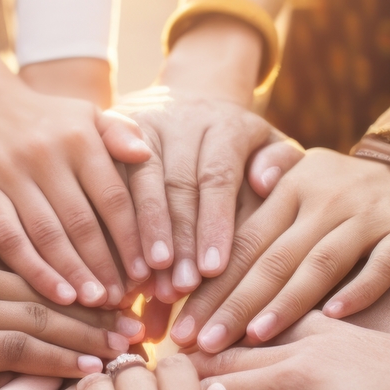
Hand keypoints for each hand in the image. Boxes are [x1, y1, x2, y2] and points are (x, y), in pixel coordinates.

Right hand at [0, 25, 150, 307]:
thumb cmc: (51, 120)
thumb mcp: (89, 114)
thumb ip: (120, 132)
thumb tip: (145, 154)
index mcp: (78, 138)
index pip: (113, 197)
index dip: (131, 238)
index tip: (148, 272)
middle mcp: (44, 155)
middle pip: (81, 222)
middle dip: (104, 265)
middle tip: (122, 299)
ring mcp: (9, 174)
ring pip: (46, 234)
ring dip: (73, 273)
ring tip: (96, 304)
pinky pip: (10, 238)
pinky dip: (34, 269)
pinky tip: (57, 294)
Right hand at [0, 228, 135, 389]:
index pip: (31, 257)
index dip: (75, 274)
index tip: (110, 288)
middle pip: (47, 284)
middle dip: (97, 303)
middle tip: (138, 317)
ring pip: (43, 316)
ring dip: (90, 334)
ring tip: (128, 348)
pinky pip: (20, 350)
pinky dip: (60, 358)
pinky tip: (90, 370)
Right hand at [114, 86, 295, 300]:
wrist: (192, 101)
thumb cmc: (241, 145)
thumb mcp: (270, 144)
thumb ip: (280, 162)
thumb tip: (264, 182)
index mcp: (223, 124)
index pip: (217, 177)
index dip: (213, 223)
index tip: (212, 269)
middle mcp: (179, 121)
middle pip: (176, 185)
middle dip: (178, 241)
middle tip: (179, 288)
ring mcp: (141, 129)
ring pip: (136, 185)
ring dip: (140, 237)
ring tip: (147, 284)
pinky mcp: (110, 137)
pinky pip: (109, 183)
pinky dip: (113, 226)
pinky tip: (118, 263)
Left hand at [172, 148, 389, 352]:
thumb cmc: (339, 191)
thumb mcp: (299, 177)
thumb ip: (263, 192)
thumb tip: (232, 205)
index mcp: (291, 190)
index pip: (244, 243)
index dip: (212, 287)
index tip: (183, 328)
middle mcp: (327, 198)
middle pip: (275, 258)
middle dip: (236, 305)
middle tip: (203, 345)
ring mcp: (371, 213)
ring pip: (321, 262)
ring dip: (287, 302)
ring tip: (255, 337)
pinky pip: (382, 264)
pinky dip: (359, 289)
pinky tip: (333, 319)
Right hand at [197, 313, 389, 389]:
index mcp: (294, 374)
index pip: (218, 385)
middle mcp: (302, 342)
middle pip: (228, 352)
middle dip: (187, 365)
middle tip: (146, 379)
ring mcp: (323, 331)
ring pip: (253, 334)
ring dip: (218, 346)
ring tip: (180, 356)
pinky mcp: (341, 331)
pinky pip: (282, 328)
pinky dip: (253, 338)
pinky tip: (245, 345)